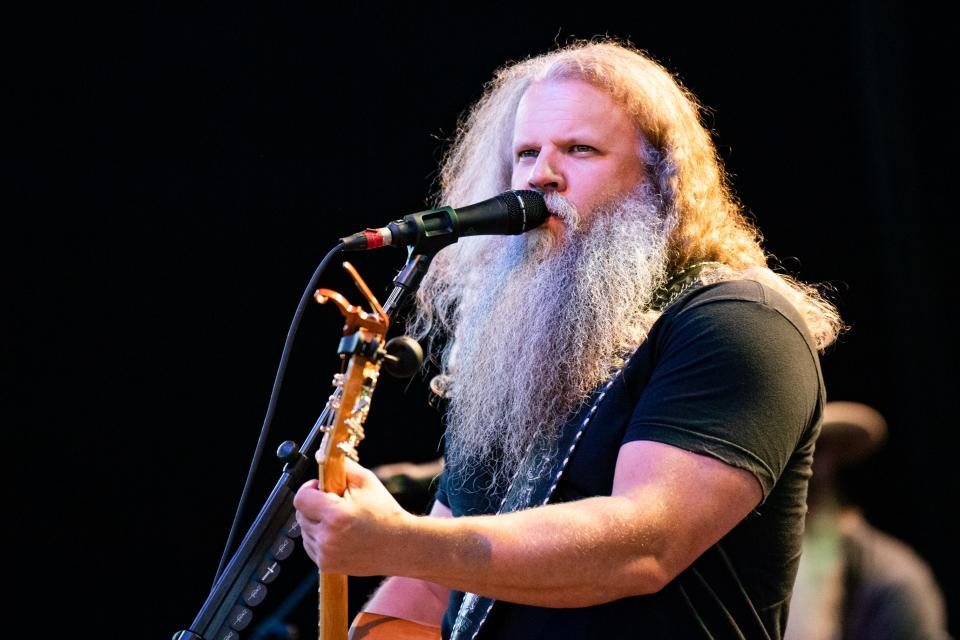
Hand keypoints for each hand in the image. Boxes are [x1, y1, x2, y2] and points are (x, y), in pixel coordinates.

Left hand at [294, 458, 414, 575]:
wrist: (400, 546)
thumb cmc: (385, 512)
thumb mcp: (366, 481)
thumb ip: (341, 467)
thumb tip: (324, 458)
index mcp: (335, 515)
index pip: (301, 498)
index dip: (310, 489)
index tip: (322, 489)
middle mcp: (327, 538)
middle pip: (301, 514)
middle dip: (314, 505)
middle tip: (335, 504)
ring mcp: (326, 555)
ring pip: (304, 530)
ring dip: (316, 522)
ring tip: (339, 520)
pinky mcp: (327, 566)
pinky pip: (311, 545)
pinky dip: (319, 537)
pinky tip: (339, 533)